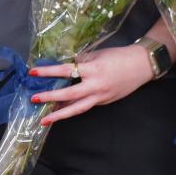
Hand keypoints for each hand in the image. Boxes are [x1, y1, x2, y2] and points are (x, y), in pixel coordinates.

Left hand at [30, 45, 153, 124]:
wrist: (141, 66)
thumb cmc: (118, 56)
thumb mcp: (97, 55)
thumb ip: (80, 62)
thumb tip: (64, 69)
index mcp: (94, 69)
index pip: (66, 71)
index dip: (49, 72)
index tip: (34, 72)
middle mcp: (96, 86)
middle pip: (70, 96)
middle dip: (50, 98)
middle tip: (34, 99)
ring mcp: (101, 97)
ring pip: (77, 109)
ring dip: (60, 114)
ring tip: (45, 120)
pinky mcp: (104, 102)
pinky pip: (85, 106)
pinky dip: (72, 108)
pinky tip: (61, 110)